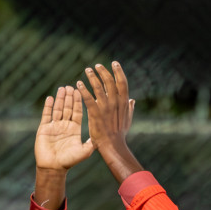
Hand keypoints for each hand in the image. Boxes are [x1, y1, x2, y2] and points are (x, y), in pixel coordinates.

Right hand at [35, 85, 95, 172]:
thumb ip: (92, 143)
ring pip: (57, 109)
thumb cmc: (69, 161)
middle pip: (68, 108)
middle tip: (71, 86)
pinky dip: (48, 106)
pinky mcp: (44, 128)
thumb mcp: (84, 151)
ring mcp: (54, 126)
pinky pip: (46, 115)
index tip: (80, 91)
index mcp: (74, 129)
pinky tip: (50, 98)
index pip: (77, 112)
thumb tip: (103, 135)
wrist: (53, 168)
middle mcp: (65, 126)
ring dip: (60, 99)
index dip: (78, 102)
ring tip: (62, 88)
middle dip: (69, 97)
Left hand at [78, 61, 141, 183]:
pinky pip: (88, 98)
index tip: (114, 63)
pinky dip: (83, 90)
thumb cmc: (120, 134)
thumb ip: (129, 109)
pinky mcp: (95, 113)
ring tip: (87, 70)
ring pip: (98, 87)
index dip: (118, 71)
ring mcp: (105, 107)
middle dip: (103, 71)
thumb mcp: (127, 120)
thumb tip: (132, 100)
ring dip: (92, 77)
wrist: (113, 146)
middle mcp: (115, 102)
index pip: (122, 82)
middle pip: (109, 82)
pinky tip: (78, 84)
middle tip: (97, 65)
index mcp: (123, 102)